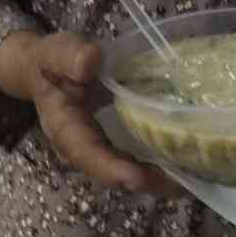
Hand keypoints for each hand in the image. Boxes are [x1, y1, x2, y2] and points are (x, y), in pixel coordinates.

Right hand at [0, 29, 182, 196]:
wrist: (43, 72)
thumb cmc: (51, 62)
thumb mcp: (56, 52)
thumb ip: (69, 56)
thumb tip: (89, 62)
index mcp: (65, 129)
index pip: (89, 154)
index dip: (113, 168)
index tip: (139, 178)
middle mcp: (80, 151)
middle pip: (113, 174)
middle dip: (147, 182)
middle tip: (182, 184)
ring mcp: (97, 153)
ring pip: (127, 174)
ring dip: (157, 180)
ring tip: (192, 180)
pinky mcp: (111, 148)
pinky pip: (134, 163)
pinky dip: (157, 167)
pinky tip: (185, 165)